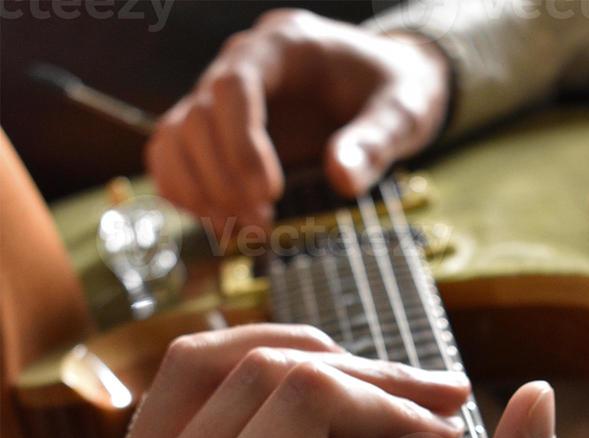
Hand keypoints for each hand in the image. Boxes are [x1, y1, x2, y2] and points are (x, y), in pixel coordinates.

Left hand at [100, 325, 574, 437]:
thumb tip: (539, 395)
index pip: (300, 402)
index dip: (389, 400)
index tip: (449, 434)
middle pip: (263, 373)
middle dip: (367, 377)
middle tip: (435, 405)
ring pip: (210, 360)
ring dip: (307, 354)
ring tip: (376, 386)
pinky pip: (181, 386)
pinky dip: (252, 362)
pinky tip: (315, 383)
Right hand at [146, 10, 450, 230]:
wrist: (383, 91)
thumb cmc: (393, 94)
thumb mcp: (403, 114)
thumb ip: (375, 143)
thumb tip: (342, 179)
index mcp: (284, 44)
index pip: (234, 84)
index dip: (241, 142)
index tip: (269, 192)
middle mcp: (241, 63)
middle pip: (198, 116)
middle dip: (223, 180)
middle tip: (261, 224)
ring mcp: (220, 96)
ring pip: (175, 138)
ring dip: (199, 192)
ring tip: (244, 229)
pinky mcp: (215, 130)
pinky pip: (172, 156)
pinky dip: (186, 194)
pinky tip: (223, 223)